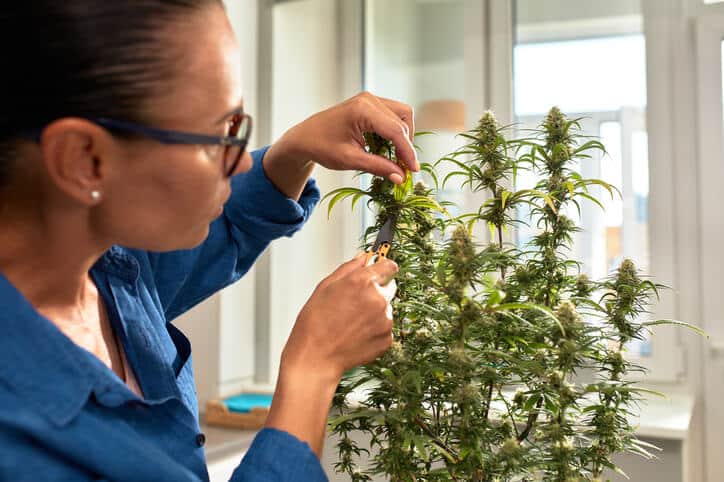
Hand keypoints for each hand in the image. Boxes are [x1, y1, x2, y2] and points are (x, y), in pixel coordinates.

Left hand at [266, 92, 419, 185]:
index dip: (408, 152)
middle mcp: (369, 99)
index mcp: (362, 110)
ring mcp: (370, 99)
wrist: (305, 137)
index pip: (396, 131)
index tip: (414, 171)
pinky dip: (395, 131)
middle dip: (406, 146)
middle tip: (405, 168)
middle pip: (402, 122)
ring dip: (403, 136)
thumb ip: (377, 167)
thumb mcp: (350, 160)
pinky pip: (393, 114)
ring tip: (397, 157)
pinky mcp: (370, 103)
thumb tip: (400, 177)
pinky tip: (388, 147)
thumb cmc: (321, 147)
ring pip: (402, 115)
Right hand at [281, 253, 398, 381]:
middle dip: (377, 290)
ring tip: (351, 322)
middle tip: (355, 303)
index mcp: (362, 282)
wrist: (316, 358)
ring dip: (375, 312)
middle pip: (389, 287)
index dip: (384, 267)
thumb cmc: (314, 324)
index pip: (388, 265)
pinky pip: (385, 328)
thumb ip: (348, 269)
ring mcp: (385, 320)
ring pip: (386, 308)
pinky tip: (356, 334)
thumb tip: (362, 258)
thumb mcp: (325, 287)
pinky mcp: (387, 338)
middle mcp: (378, 298)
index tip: (382, 269)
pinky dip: (375, 330)